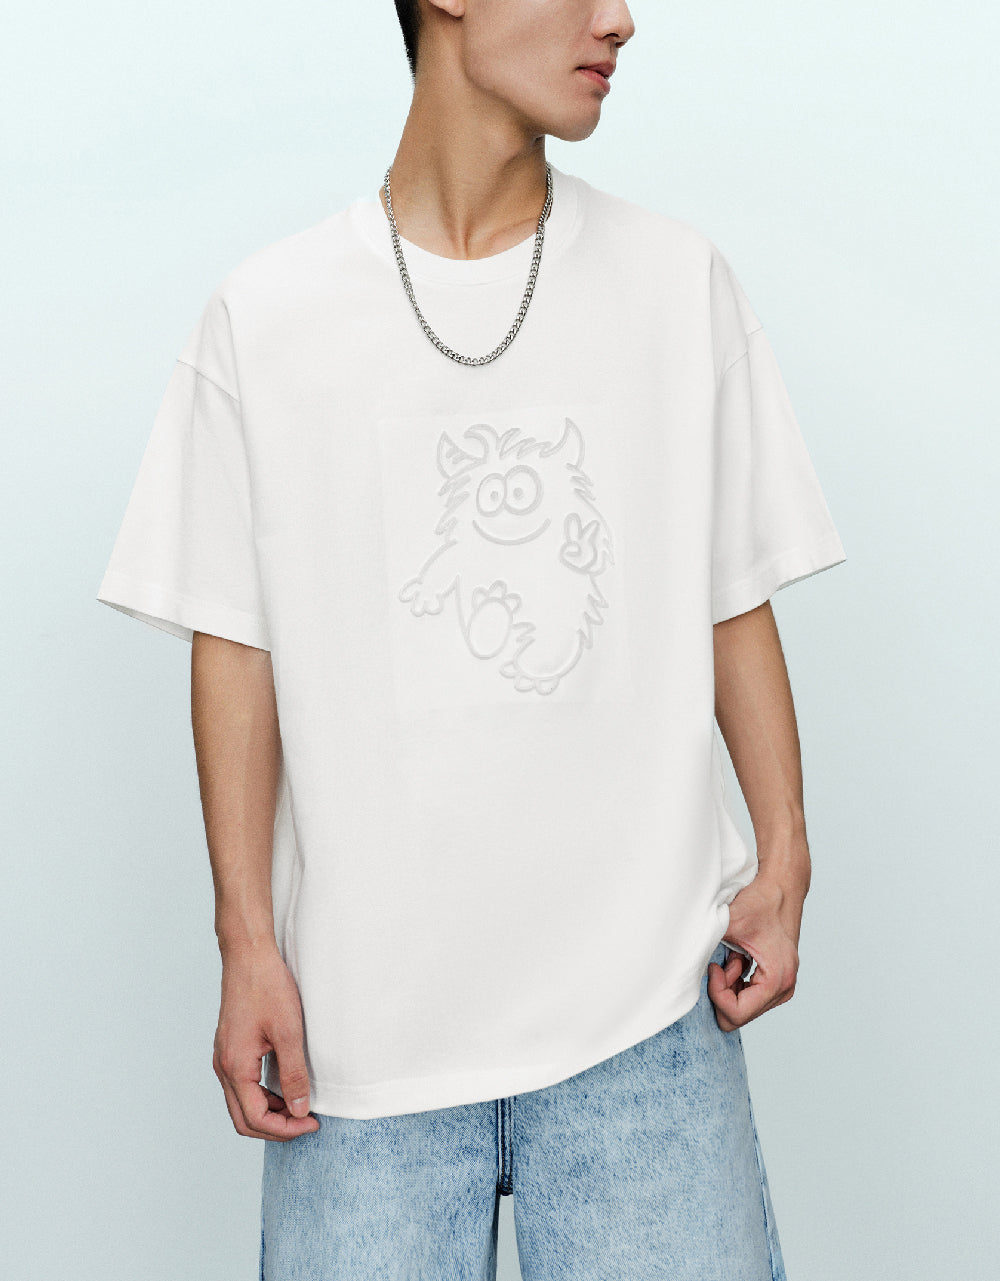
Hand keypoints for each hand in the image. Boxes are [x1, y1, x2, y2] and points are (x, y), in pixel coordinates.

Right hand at [212, 942, 320, 1140]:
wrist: (248, 955)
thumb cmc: (267, 987)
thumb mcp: (289, 1031)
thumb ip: (294, 1074)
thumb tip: (299, 1110)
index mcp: (235, 1067)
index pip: (256, 1119)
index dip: (286, 1129)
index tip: (312, 1123)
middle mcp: (223, 1067)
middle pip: (243, 1119)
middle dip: (275, 1128)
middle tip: (305, 1123)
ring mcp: (223, 1058)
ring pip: (241, 1104)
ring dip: (268, 1113)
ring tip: (298, 1107)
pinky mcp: (229, 1049)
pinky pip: (241, 1086)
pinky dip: (261, 1096)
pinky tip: (283, 1088)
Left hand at [707, 872, 803, 1031]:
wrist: (780, 888)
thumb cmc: (759, 902)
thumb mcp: (729, 922)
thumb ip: (707, 943)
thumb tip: (679, 959)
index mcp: (776, 979)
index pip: (736, 1014)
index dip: (717, 994)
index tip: (714, 966)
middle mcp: (784, 989)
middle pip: (738, 1017)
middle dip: (723, 992)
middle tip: (721, 963)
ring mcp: (782, 988)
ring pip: (742, 1010)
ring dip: (729, 987)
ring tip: (731, 958)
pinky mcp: (776, 983)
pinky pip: (748, 999)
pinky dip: (735, 983)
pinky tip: (736, 959)